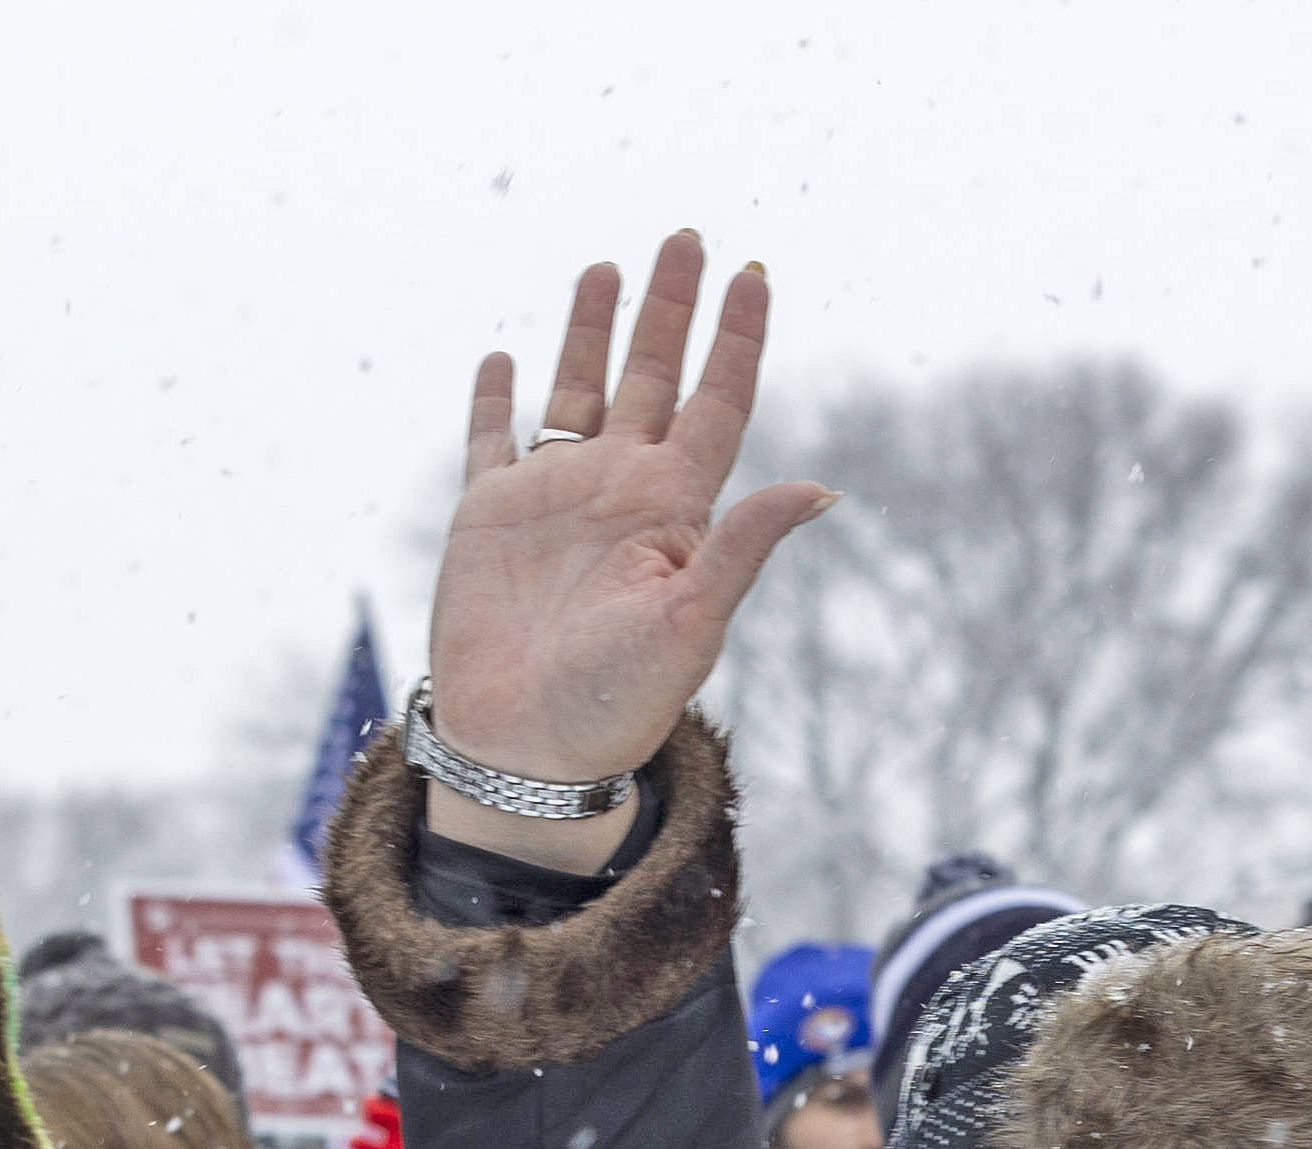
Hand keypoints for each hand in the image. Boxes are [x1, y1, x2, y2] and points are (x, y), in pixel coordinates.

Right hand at [420, 230, 835, 868]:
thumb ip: (742, 548)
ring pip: (578, 389)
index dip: (736, 338)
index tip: (755, 273)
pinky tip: (505, 356)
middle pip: (652, 375)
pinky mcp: (489, 516)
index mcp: (673, 508)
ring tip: (606, 266)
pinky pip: (493, 439)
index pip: (717, 402)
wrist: (528, 750)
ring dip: (591, 330)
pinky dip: (496, 397)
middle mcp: (619, 490)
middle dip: (669, 308)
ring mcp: (554, 498)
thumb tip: (822, 489)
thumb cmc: (618, 702)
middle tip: (687, 236)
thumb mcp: (691, 623)